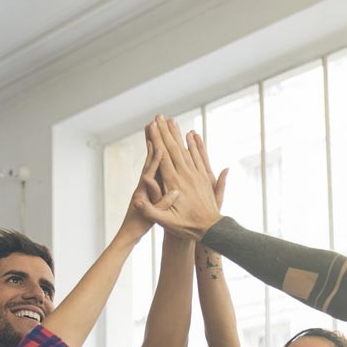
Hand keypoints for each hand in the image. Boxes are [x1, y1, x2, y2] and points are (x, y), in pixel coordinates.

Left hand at [118, 137, 169, 241]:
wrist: (128, 234)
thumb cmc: (139, 227)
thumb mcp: (153, 217)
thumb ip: (162, 204)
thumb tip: (174, 192)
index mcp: (144, 190)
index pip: (152, 169)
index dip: (157, 155)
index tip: (160, 140)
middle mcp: (142, 184)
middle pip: (148, 159)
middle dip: (152, 142)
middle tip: (154, 124)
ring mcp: (144, 185)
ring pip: (150, 162)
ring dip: (154, 146)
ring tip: (156, 131)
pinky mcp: (147, 187)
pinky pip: (154, 169)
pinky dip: (158, 159)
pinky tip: (162, 153)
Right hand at [135, 115, 225, 239]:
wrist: (211, 229)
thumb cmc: (186, 227)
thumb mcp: (165, 222)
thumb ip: (150, 211)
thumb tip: (135, 201)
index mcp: (175, 183)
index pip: (163, 156)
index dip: (157, 140)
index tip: (152, 126)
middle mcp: (187, 175)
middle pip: (174, 148)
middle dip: (165, 131)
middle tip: (159, 117)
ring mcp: (197, 175)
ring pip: (186, 150)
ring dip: (178, 134)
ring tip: (172, 121)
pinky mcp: (205, 177)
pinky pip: (199, 157)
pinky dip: (195, 145)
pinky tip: (192, 135)